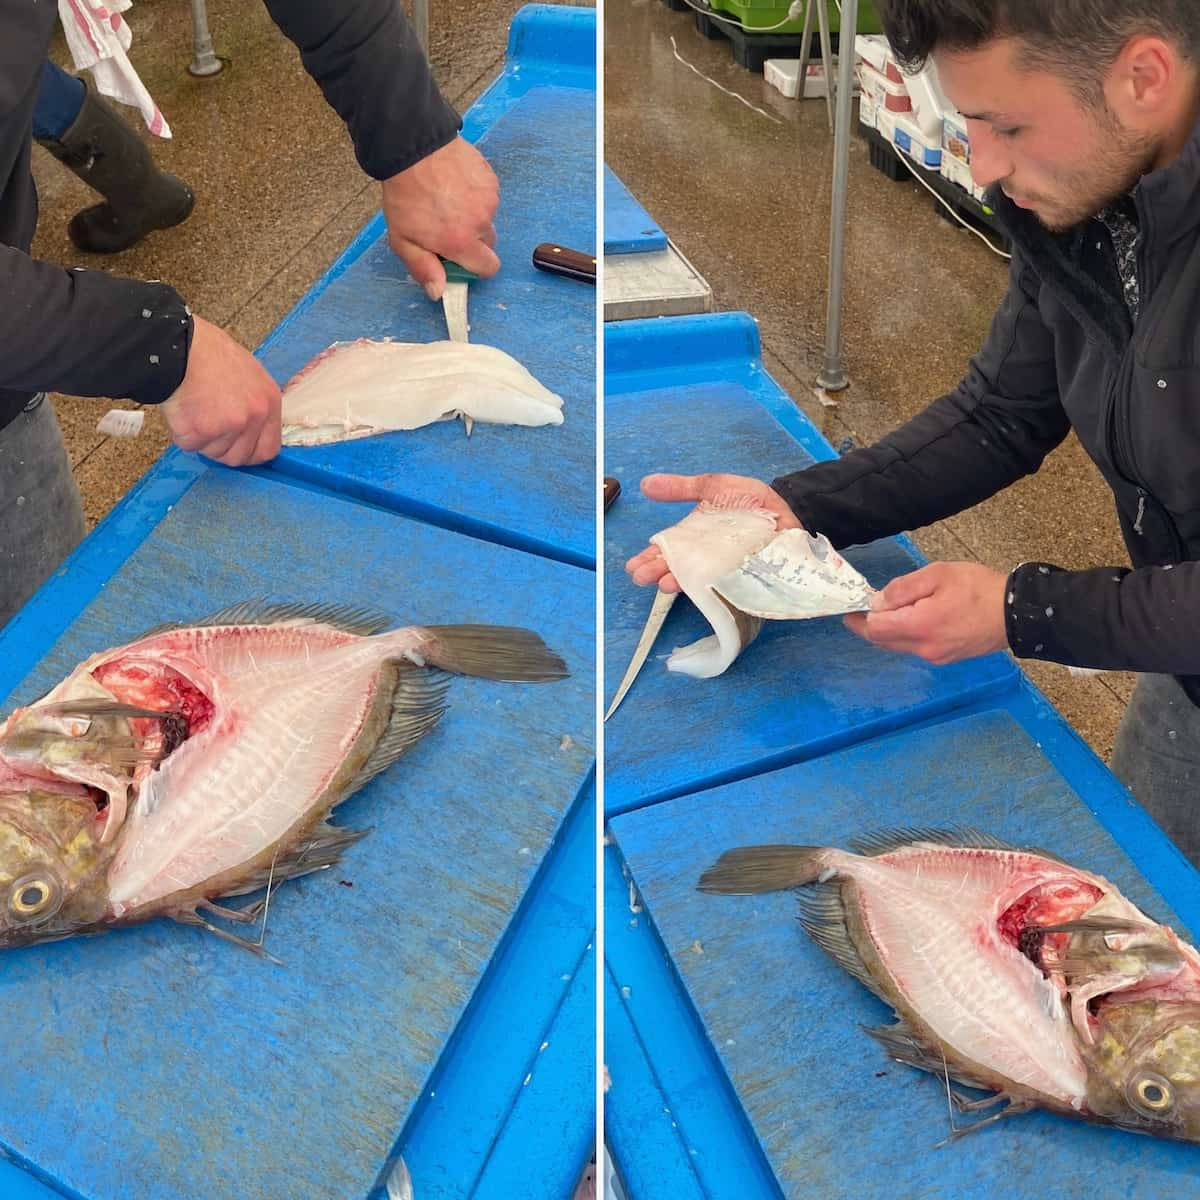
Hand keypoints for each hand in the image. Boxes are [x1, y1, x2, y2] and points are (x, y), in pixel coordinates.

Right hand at [160, 316, 281, 465]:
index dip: (250, 452)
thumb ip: (254, 405)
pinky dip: (182, 433)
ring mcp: (229, 425)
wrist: (179, 345)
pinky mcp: (201, 430)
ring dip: (202, 440)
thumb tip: (251, 431)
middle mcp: (254, 416)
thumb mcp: (249, 375)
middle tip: (209, 429)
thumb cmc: (209, 354)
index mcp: (269, 402)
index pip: (269, 449)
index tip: (237, 447)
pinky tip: (182, 410)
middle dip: (223, 449)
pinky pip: (191, 446)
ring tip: (195, 410)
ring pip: (215, 454)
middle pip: (241, 457)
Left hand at [381, 136, 500, 299]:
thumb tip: (439, 292)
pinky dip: (475, 195)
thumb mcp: (403, 239)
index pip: (488, 268)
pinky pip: (488, 196)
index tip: (459, 258)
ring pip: (487, 218)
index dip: (475, 266)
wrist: (412, 146)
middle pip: (488, 243)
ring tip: (447, 200)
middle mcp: (481, 222)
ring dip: (473, 215)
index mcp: (462, 242)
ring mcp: (489, 199)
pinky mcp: (490, 179)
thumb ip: (423, 268)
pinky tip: (455, 185)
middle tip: (447, 226)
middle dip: (472, 240)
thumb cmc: (405, 194)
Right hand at [624, 472, 800, 593]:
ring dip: (683, 584)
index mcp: (695, 540)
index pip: (667, 553)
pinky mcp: (749, 577)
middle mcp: (707, 559)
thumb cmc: (749, 500)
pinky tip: (707, 590)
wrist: (787, 504)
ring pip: (701, 582)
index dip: (650, 559)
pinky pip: (732, 586)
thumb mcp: (712, 486)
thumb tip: (646, 484)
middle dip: (660, 573)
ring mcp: (727, 570)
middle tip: (643, 577)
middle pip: (680, 570)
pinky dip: (721, 589)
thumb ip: (681, 487)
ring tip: (667, 584)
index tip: (634, 566)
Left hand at [843, 562, 1009, 664]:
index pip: (875, 629)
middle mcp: (924, 648)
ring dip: (887, 630)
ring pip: (898, 646)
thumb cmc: (979, 588)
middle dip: (869, 626)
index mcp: (920, 626)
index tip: (852, 606)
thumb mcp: (938, 575)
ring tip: (888, 610)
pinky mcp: (946, 657)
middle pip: (882, 641)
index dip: (860, 617)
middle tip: (861, 609)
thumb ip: (903, 588)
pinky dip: (905, 634)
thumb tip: (878, 602)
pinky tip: (910, 618)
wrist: (1018, 613)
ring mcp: (935, 656)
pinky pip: (914, 647)